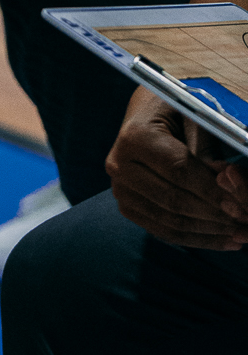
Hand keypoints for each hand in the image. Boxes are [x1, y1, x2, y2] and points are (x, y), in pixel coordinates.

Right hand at [105, 87, 247, 249]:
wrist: (147, 115)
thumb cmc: (177, 115)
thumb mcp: (195, 122)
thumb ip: (211, 156)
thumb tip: (232, 187)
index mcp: (135, 136)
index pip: (179, 171)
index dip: (212, 192)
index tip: (241, 208)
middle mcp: (119, 164)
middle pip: (173, 200)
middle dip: (215, 217)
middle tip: (244, 224)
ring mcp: (120, 189)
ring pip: (170, 222)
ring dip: (209, 233)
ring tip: (239, 236)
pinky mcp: (127, 207)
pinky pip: (164, 231)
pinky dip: (197, 239)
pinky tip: (223, 240)